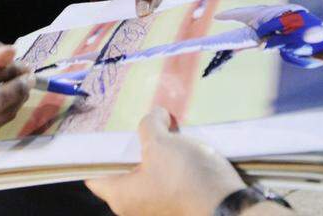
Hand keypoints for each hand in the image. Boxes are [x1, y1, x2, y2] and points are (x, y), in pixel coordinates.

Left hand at [86, 108, 243, 215]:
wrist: (228, 207)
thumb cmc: (185, 178)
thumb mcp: (161, 142)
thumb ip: (149, 125)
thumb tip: (155, 116)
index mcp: (120, 196)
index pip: (93, 173)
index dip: (96, 151)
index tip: (102, 131)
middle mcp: (133, 207)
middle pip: (122, 170)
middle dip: (130, 146)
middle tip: (136, 123)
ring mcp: (156, 208)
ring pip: (146, 173)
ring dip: (153, 153)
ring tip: (161, 129)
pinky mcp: (176, 204)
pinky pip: (164, 180)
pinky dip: (168, 164)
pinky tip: (178, 145)